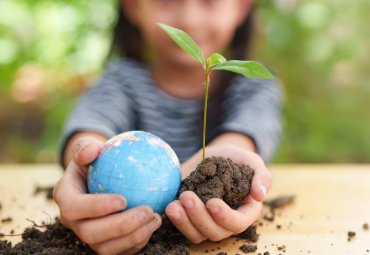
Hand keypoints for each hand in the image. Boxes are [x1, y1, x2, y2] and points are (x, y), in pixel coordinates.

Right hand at [53, 138, 161, 254]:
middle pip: (90, 234)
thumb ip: (86, 147)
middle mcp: (74, 222)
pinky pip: (120, 251)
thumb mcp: (89, 148)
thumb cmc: (97, 160)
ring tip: (155, 219)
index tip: (123, 199)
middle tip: (147, 211)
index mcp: (66, 197)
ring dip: (133, 237)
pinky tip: (153, 226)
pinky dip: (137, 243)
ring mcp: (88, 236)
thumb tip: (91, 151)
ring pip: (105, 248)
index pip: (74, 208)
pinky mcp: (105, 244)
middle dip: (120, 226)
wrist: (101, 178)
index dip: (96, 207)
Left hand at [165, 144, 271, 242]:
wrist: (214, 155)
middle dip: (200, 217)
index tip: (212, 202)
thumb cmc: (236, 159)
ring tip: (174, 206)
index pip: (238, 223)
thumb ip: (261, 176)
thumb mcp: (251, 161)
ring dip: (184, 222)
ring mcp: (206, 221)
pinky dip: (176, 220)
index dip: (226, 217)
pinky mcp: (189, 217)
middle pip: (215, 231)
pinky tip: (169, 205)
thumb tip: (260, 195)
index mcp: (244, 211)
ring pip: (197, 234)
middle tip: (187, 196)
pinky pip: (183, 227)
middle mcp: (225, 221)